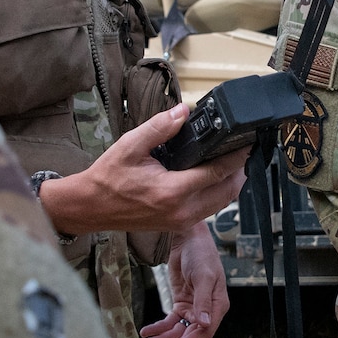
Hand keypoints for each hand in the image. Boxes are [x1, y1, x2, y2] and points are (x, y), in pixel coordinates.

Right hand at [37, 103, 248, 236]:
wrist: (90, 207)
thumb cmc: (107, 178)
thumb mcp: (130, 146)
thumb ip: (160, 128)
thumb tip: (183, 112)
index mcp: (171, 191)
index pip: (217, 173)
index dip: (237, 157)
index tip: (248, 143)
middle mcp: (181, 211)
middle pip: (228, 192)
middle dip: (239, 171)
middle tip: (243, 150)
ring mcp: (180, 222)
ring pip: (221, 204)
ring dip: (231, 184)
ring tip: (232, 162)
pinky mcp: (177, 225)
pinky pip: (208, 210)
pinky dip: (218, 195)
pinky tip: (214, 178)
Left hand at [141, 222, 229, 337]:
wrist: (188, 238)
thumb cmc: (201, 254)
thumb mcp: (203, 277)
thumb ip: (202, 302)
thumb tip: (205, 325)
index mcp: (217, 306)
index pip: (204, 333)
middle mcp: (206, 311)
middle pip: (189, 336)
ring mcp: (193, 308)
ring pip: (178, 331)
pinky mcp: (181, 303)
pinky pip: (170, 321)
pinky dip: (159, 327)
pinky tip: (146, 331)